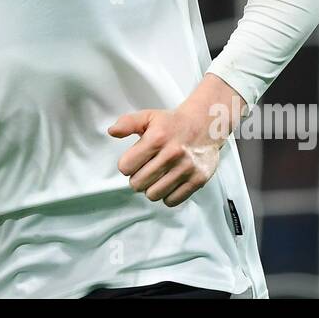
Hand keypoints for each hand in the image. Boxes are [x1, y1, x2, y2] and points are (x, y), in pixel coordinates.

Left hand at [108, 75, 245, 206]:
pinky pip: (172, 201)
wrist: (206, 125)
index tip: (133, 161)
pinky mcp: (198, 180)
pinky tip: (169, 183)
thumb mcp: (149, 116)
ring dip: (151, 188)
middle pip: (138, 184)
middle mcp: (172, 154)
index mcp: (157, 138)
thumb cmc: (173, 123)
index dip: (126, 165)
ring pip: (153, 195)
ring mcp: (186, 168)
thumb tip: (112, 131)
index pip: (126, 167)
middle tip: (145, 170)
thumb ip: (128, 123)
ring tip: (157, 177)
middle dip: (137, 178)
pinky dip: (167, 196)